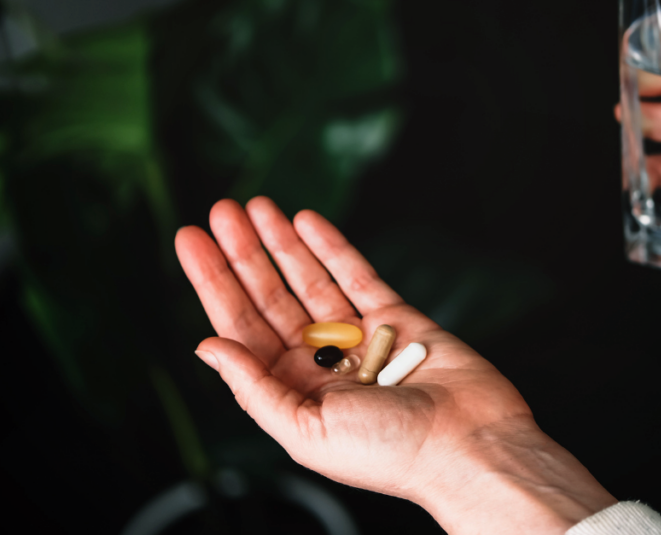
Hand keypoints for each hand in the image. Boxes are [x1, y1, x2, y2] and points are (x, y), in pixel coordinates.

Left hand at [175, 197, 614, 533]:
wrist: (468, 445)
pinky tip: (307, 222)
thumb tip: (208, 347)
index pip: (242, 327)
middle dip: (244, 253)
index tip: (191, 242)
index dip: (214, 283)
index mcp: (293, 392)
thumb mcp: (305, 429)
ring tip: (256, 206)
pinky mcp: (397, 318)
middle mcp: (320, 363)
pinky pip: (357, 275)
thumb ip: (254, 388)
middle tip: (220, 211)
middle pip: (271, 296)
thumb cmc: (390, 453)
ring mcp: (358, 338)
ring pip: (310, 279)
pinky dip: (332, 247)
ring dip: (282, 243)